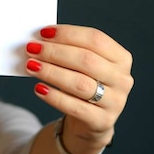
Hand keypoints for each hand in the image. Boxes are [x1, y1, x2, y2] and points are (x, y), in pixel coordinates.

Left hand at [24, 25, 133, 153]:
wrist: (88, 121)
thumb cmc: (82, 84)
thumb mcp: (82, 66)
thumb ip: (68, 51)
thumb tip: (40, 40)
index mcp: (121, 58)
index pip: (95, 39)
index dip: (68, 34)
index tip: (43, 32)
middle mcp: (122, 79)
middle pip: (87, 60)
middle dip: (55, 52)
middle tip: (32, 49)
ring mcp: (115, 101)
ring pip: (80, 83)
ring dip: (52, 72)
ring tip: (31, 66)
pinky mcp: (102, 121)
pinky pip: (75, 107)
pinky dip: (54, 97)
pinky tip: (39, 88)